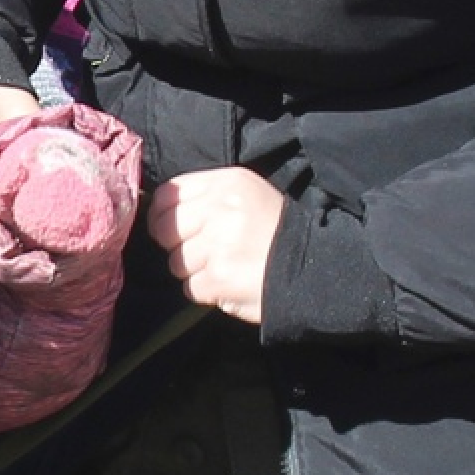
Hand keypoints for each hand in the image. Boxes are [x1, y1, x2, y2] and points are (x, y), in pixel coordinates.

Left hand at [147, 166, 285, 322]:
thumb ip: (207, 199)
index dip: (163, 217)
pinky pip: (191, 288)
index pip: (168, 195)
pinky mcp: (219, 275)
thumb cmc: (277, 233)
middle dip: (180, 247)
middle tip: (208, 254)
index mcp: (227, 183)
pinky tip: (232, 284)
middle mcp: (220, 207)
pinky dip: (208, 292)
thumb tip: (159, 213)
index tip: (173, 231)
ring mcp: (218, 242)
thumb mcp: (247, 197)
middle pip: (167, 231)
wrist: (316, 266)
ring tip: (228, 268)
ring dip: (196, 272)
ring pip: (177, 262)